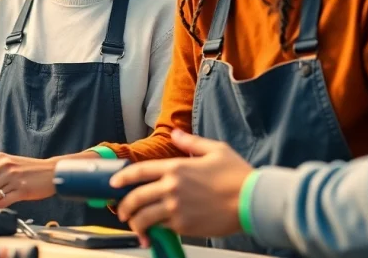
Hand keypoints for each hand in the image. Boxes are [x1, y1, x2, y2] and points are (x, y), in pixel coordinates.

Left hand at [112, 129, 250, 243]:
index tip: (113, 184)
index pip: (139, 171)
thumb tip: (175, 133)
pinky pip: (160, 228)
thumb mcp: (215, 150)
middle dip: (123, 206)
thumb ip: (190, 142)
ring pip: (143, 217)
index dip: (121, 178)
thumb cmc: (237, 175)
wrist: (253, 201)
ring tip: (134, 225)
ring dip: (134, 222)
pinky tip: (151, 234)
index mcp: (176, 167)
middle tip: (121, 211)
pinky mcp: (184, 225)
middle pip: (135, 197)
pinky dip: (152, 232)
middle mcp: (171, 187)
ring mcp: (176, 207)